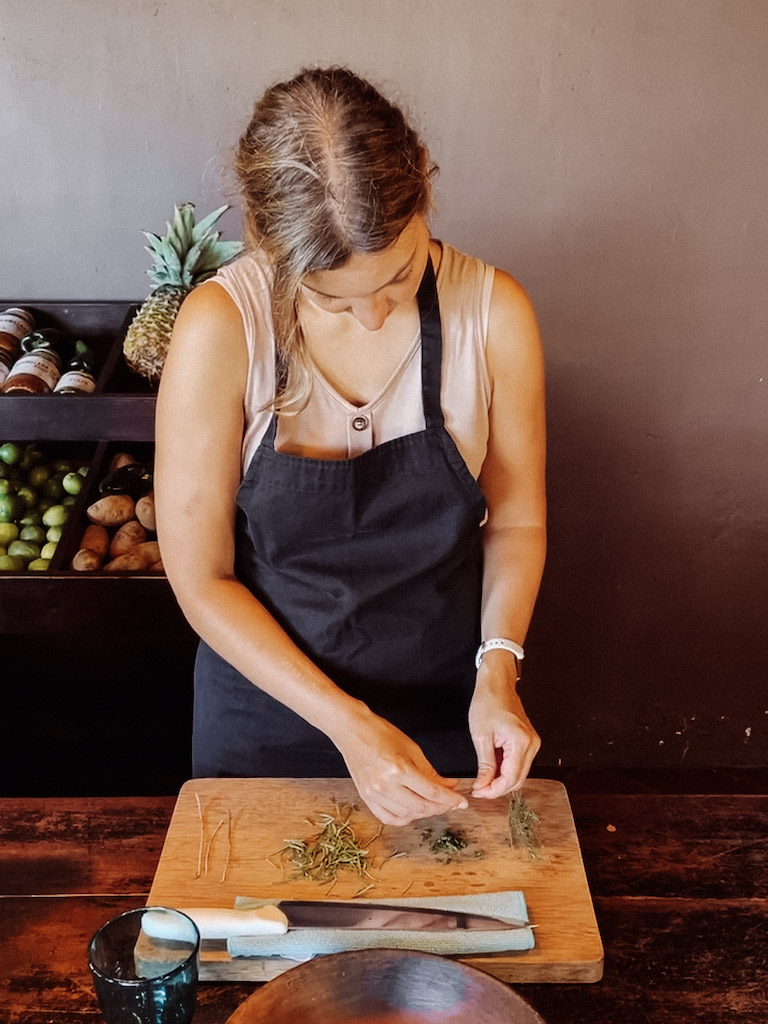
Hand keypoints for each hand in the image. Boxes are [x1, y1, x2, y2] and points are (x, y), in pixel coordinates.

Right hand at [335, 710, 468, 825]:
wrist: (352, 730)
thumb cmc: (381, 733)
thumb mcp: (412, 749)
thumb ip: (431, 772)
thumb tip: (449, 787)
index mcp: (399, 770)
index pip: (432, 792)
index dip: (451, 799)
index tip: (462, 801)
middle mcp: (386, 786)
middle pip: (421, 807)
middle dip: (441, 807)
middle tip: (452, 803)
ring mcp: (374, 794)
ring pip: (407, 815)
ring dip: (425, 812)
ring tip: (435, 804)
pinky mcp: (366, 798)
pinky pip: (389, 817)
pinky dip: (404, 818)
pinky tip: (414, 811)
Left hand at [468, 653, 539, 798]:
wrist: (496, 683)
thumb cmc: (488, 701)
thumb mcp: (481, 735)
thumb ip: (485, 764)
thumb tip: (483, 785)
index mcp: (521, 742)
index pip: (510, 778)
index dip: (494, 790)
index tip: (478, 792)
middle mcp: (532, 744)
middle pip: (518, 779)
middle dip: (498, 788)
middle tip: (479, 789)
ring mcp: (532, 743)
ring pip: (519, 773)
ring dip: (502, 780)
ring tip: (482, 780)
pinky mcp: (528, 741)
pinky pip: (519, 763)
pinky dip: (505, 770)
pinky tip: (491, 769)